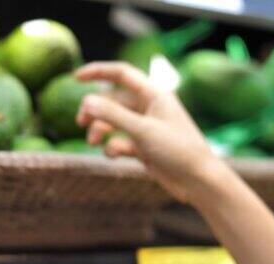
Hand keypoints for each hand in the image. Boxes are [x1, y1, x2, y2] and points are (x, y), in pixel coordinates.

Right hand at [76, 62, 223, 201]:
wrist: (198, 182)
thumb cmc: (178, 151)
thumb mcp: (142, 131)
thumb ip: (113, 115)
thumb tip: (86, 101)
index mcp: (155, 94)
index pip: (122, 74)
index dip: (98, 72)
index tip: (76, 77)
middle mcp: (150, 108)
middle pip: (114, 100)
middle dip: (95, 110)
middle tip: (80, 121)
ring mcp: (147, 128)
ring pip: (114, 122)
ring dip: (100, 129)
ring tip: (93, 142)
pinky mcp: (145, 147)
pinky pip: (121, 141)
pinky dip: (112, 146)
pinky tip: (113, 156)